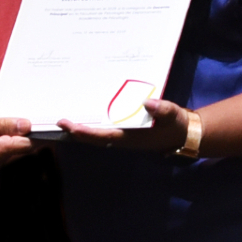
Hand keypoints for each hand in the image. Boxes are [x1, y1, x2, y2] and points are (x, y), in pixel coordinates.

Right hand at [0, 109, 33, 172]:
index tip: (38, 122)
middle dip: (22, 134)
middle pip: (20, 148)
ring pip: (9, 150)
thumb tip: (26, 125)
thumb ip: (5, 124)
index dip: (34, 132)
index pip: (27, 145)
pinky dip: (0, 141)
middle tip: (18, 118)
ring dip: (9, 136)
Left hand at [65, 97, 189, 154]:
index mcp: (130, 138)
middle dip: (75, 131)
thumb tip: (147, 102)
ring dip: (80, 129)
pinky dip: (91, 125)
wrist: (182, 134)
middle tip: (59, 121)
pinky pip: (103, 130)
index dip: (84, 132)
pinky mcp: (123, 132)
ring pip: (96, 135)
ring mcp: (122, 136)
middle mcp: (122, 139)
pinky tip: (83, 116)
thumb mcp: (173, 115)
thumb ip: (162, 109)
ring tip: (64, 120)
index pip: (102, 136)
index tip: (69, 126)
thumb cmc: (176, 125)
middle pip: (93, 138)